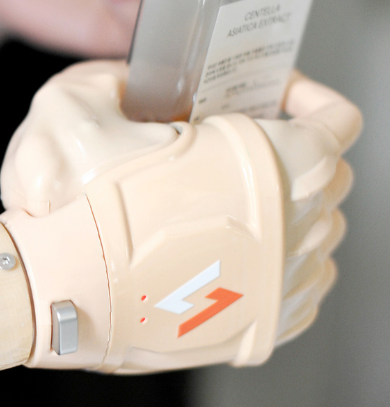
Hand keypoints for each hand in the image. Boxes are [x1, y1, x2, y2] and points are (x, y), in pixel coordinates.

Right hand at [0, 61, 361, 371]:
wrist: (68, 293)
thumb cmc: (89, 208)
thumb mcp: (84, 105)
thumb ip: (125, 82)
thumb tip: (130, 85)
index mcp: (280, 161)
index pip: (338, 119)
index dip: (308, 99)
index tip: (275, 99)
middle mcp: (302, 223)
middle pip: (331, 178)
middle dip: (294, 155)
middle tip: (239, 150)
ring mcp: (289, 281)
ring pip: (319, 234)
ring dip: (286, 211)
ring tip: (232, 203)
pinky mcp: (268, 325)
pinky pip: (301, 284)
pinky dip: (279, 264)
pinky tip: (234, 253)